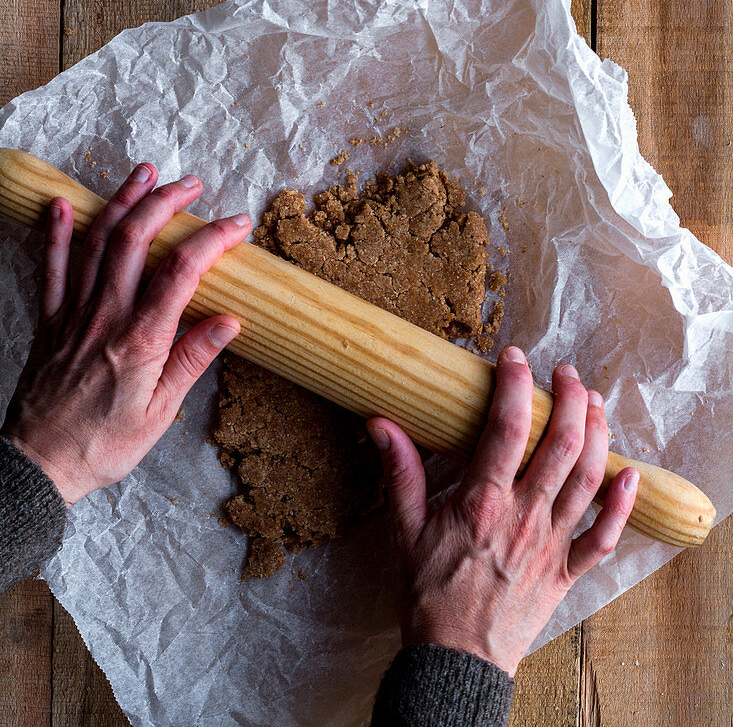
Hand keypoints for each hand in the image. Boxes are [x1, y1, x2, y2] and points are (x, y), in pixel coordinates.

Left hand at [1, 164, 249, 505]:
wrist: (39, 464)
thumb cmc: (104, 444)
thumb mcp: (161, 412)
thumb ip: (193, 360)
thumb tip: (229, 321)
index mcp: (141, 339)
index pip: (182, 271)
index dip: (212, 239)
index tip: (237, 225)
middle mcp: (106, 315)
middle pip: (135, 240)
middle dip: (165, 203)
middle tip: (191, 184)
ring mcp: (73, 313)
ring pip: (96, 242)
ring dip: (121, 202)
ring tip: (143, 173)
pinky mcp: (49, 320)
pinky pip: (50, 267)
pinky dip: (57, 233)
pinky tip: (63, 204)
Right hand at [367, 346, 637, 676]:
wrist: (455, 660)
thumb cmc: (427, 596)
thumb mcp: (403, 530)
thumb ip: (399, 473)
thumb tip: (380, 424)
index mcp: (483, 504)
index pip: (507, 429)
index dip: (514, 386)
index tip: (513, 358)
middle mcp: (524, 518)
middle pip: (561, 446)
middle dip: (569, 399)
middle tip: (565, 373)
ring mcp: (551, 545)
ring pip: (587, 480)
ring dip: (597, 435)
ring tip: (594, 402)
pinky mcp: (566, 572)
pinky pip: (603, 537)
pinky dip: (621, 506)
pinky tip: (631, 476)